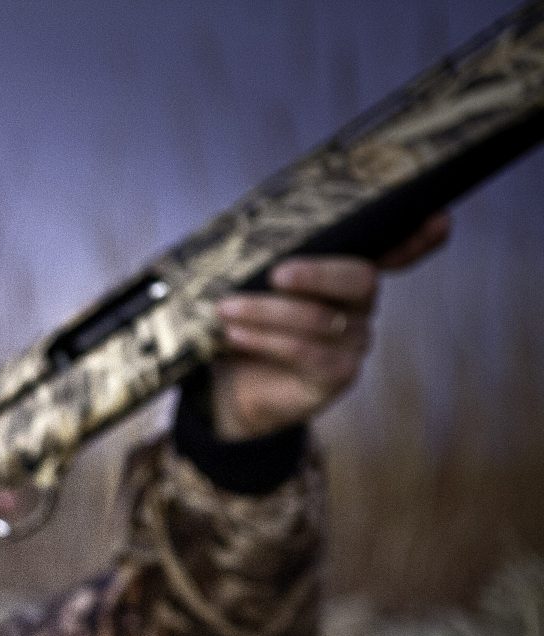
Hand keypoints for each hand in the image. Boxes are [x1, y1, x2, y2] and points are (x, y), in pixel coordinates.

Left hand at [208, 213, 450, 441]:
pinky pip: (307, 353)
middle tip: (276, 273)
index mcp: (345, 275)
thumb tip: (240, 230)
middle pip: (360, 279)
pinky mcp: (337, 376)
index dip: (418, 238)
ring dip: (267, 311)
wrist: (226, 388)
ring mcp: (353, 341)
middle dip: (318, 273)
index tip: (439, 218)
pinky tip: (236, 333)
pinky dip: (267, 340)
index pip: (395, 251)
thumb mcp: (247, 288)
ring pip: (320, 319)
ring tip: (225, 308)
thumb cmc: (240, 324)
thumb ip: (259, 259)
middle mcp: (360, 305)